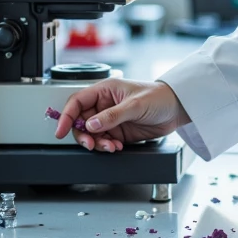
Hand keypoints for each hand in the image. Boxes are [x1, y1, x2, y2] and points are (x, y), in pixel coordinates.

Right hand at [54, 80, 190, 152]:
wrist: (177, 109)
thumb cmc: (159, 96)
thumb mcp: (135, 105)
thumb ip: (112, 116)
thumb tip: (91, 125)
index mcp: (104, 90)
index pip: (77, 102)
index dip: (66, 116)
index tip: (60, 131)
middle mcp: (104, 104)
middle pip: (81, 122)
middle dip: (84, 135)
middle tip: (91, 145)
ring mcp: (111, 119)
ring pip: (92, 134)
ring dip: (98, 143)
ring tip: (111, 146)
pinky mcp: (119, 132)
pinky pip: (105, 141)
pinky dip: (107, 147)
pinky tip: (116, 147)